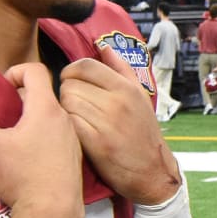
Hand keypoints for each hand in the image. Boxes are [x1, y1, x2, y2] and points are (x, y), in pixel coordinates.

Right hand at [0, 63, 84, 217]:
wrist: (53, 215)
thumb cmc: (20, 177)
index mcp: (46, 109)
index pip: (35, 70)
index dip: (15, 72)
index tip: (0, 91)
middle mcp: (65, 119)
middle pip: (43, 94)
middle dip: (19, 99)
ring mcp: (74, 139)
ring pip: (51, 117)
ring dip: (31, 120)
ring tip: (11, 139)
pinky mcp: (75, 158)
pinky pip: (59, 136)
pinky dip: (43, 138)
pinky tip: (27, 158)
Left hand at [59, 49, 181, 205]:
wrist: (151, 172)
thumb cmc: (143, 133)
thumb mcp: (139, 96)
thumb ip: (120, 68)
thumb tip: (103, 45)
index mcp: (126, 88)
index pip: (85, 65)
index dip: (72, 71)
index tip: (72, 81)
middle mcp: (117, 103)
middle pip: (71, 84)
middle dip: (67, 92)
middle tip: (74, 103)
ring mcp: (106, 123)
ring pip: (66, 102)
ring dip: (65, 109)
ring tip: (76, 117)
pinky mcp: (96, 143)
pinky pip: (69, 122)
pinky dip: (68, 125)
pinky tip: (76, 131)